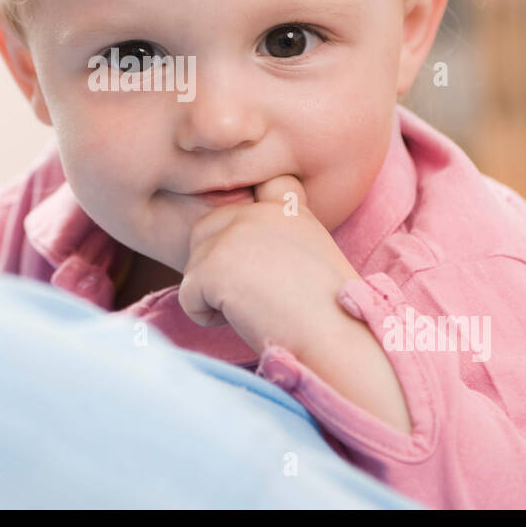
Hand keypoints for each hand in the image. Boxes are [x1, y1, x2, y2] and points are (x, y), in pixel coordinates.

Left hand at [177, 175, 354, 356]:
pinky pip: (187, 296)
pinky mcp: (214, 265)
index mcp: (286, 209)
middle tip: (254, 297)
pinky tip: (245, 321)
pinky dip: (206, 317)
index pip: (255, 187)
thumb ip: (274, 242)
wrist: (338, 338)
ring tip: (256, 310)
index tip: (257, 249)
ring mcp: (233, 235)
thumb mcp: (311, 258)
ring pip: (193, 265)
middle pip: (205, 229)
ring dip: (213, 294)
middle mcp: (258, 212)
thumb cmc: (330, 315)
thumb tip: (234, 258)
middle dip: (216, 265)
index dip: (241, 218)